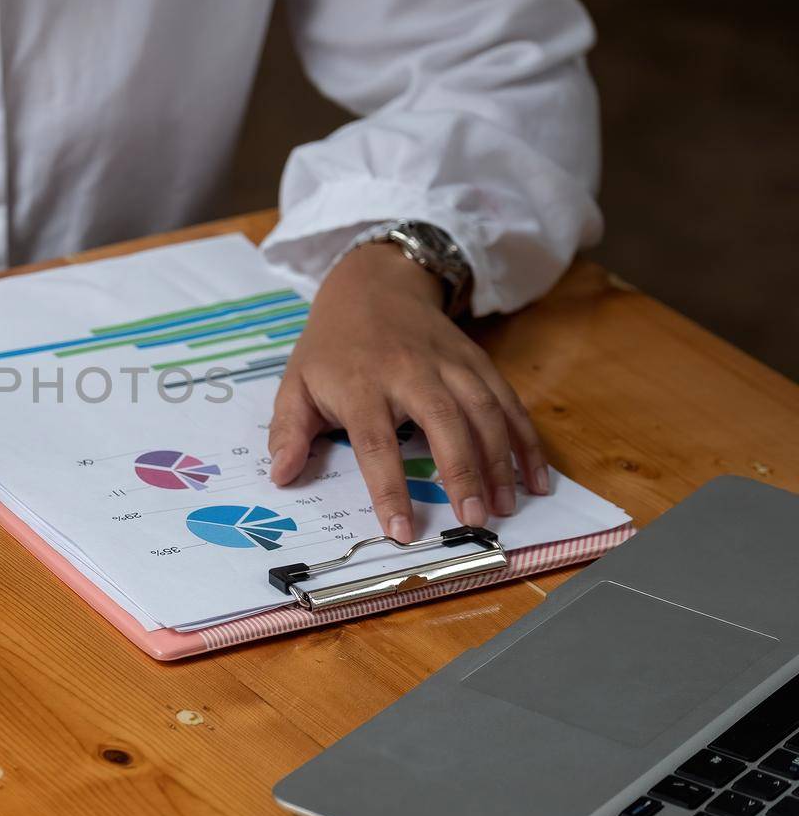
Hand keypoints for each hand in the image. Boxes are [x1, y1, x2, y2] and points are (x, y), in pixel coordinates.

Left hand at [266, 244, 549, 541]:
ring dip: (499, 461)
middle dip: (462, 473)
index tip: (401, 530)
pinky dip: (526, 441)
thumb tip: (280, 476)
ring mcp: (450, 365)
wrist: (373, 285)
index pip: (375, 442)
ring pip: (484, 411)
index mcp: (361, 384)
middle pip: (443, 423)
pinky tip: (535, 479)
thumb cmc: (331, 347)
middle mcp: (410, 372)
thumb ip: (288, 431)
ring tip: (504, 508)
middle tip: (472, 521)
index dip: (388, 487)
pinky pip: (509, 402)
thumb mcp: (295, 383)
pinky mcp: (477, 362)